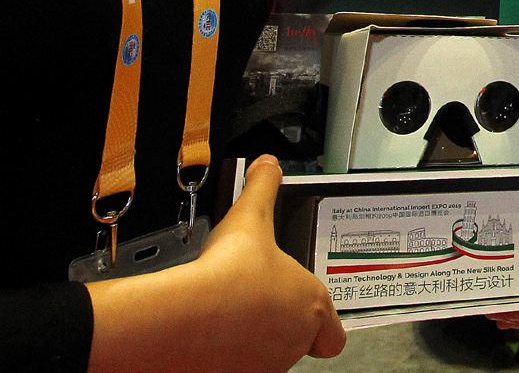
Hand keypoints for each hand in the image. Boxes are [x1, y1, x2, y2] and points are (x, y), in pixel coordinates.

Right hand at [88, 154, 345, 372]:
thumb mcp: (250, 217)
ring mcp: (266, 365)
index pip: (333, 335)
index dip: (321, 325)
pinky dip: (226, 358)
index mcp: (310, 305)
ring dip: (253, 341)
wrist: (185, 318)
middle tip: (252, 304)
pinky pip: (237, 369)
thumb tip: (267, 165)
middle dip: (277, 324)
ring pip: (267, 359)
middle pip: (296, 342)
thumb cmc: (226, 275)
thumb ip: (263, 188)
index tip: (301, 311)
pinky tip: (210, 338)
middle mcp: (294, 341)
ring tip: (227, 317)